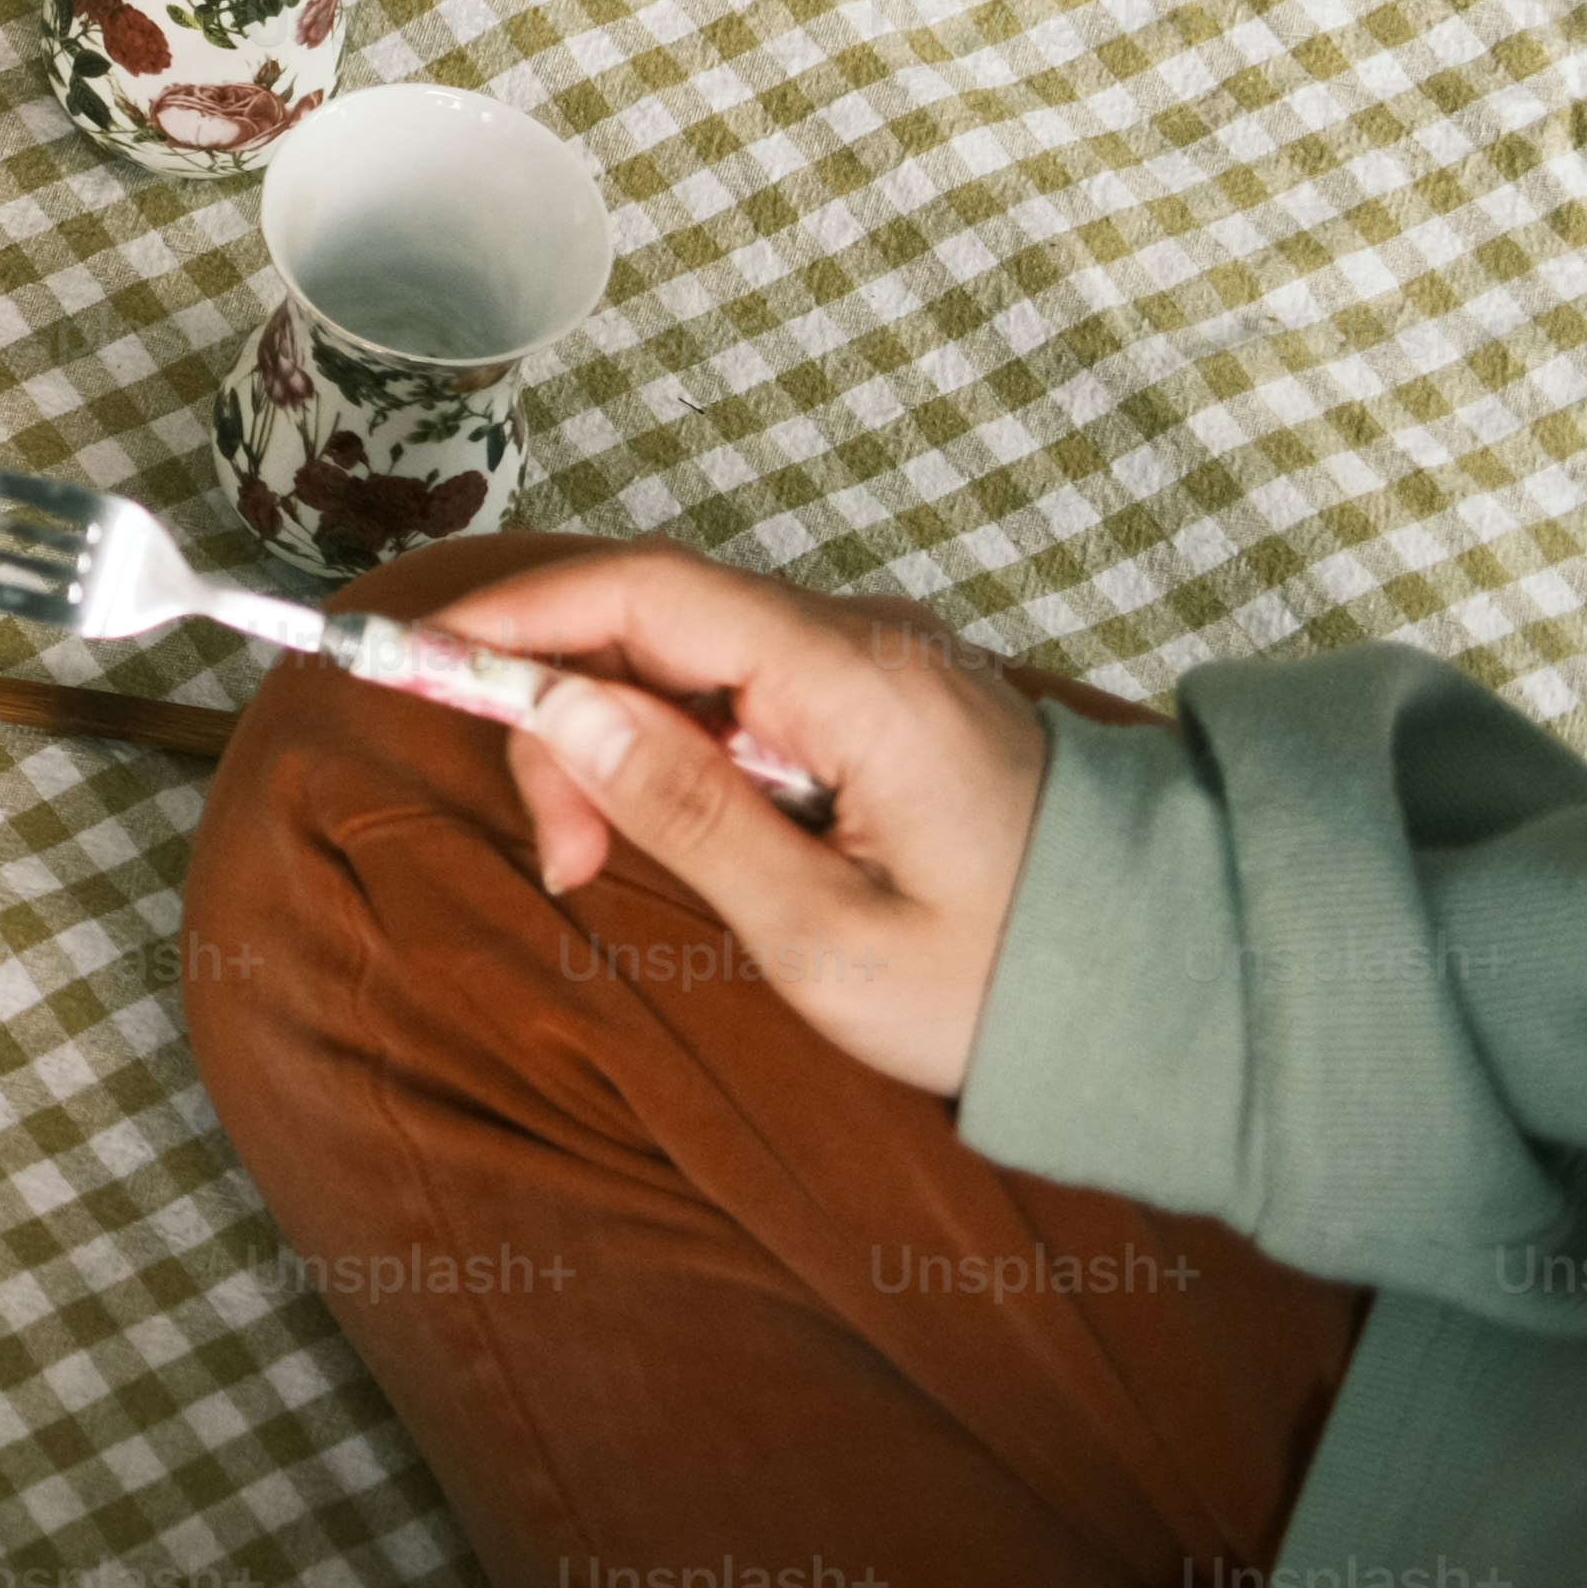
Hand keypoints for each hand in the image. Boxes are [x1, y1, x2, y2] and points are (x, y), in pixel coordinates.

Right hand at [412, 540, 1056, 1097]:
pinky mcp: (880, 702)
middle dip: (562, 717)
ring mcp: (876, 666)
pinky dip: (673, 749)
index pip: (644, 593)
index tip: (409, 653)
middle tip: (556, 858)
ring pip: (684, 658)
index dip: (514, 612)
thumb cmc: (1014, 985)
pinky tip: (671, 832)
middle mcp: (864, 642)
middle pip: (650, 623)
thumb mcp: (828, 937)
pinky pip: (736, 690)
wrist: (1177, 993)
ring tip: (604, 865)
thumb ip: (685, 814)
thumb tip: (560, 710)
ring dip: (614, 744)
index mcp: (855, 681)